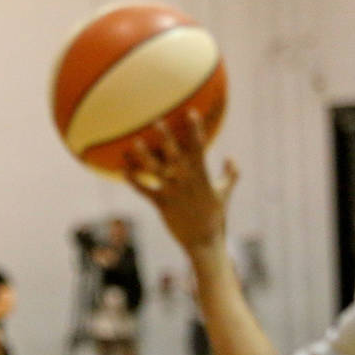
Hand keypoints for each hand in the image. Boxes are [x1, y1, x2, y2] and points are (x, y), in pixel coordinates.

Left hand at [122, 109, 239, 253]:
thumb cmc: (214, 216)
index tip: (190, 112)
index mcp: (202, 175)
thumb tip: (232, 158)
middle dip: (167, 138)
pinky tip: (122, 171)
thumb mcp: (225, 193)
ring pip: (157, 172)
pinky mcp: (162, 205)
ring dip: (145, 157)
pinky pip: (146, 191)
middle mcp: (186, 181)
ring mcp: (174, 193)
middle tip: (156, 121)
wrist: (204, 242)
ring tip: (134, 143)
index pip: (199, 148)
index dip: (195, 130)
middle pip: (175, 155)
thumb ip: (231, 174)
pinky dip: (134, 182)